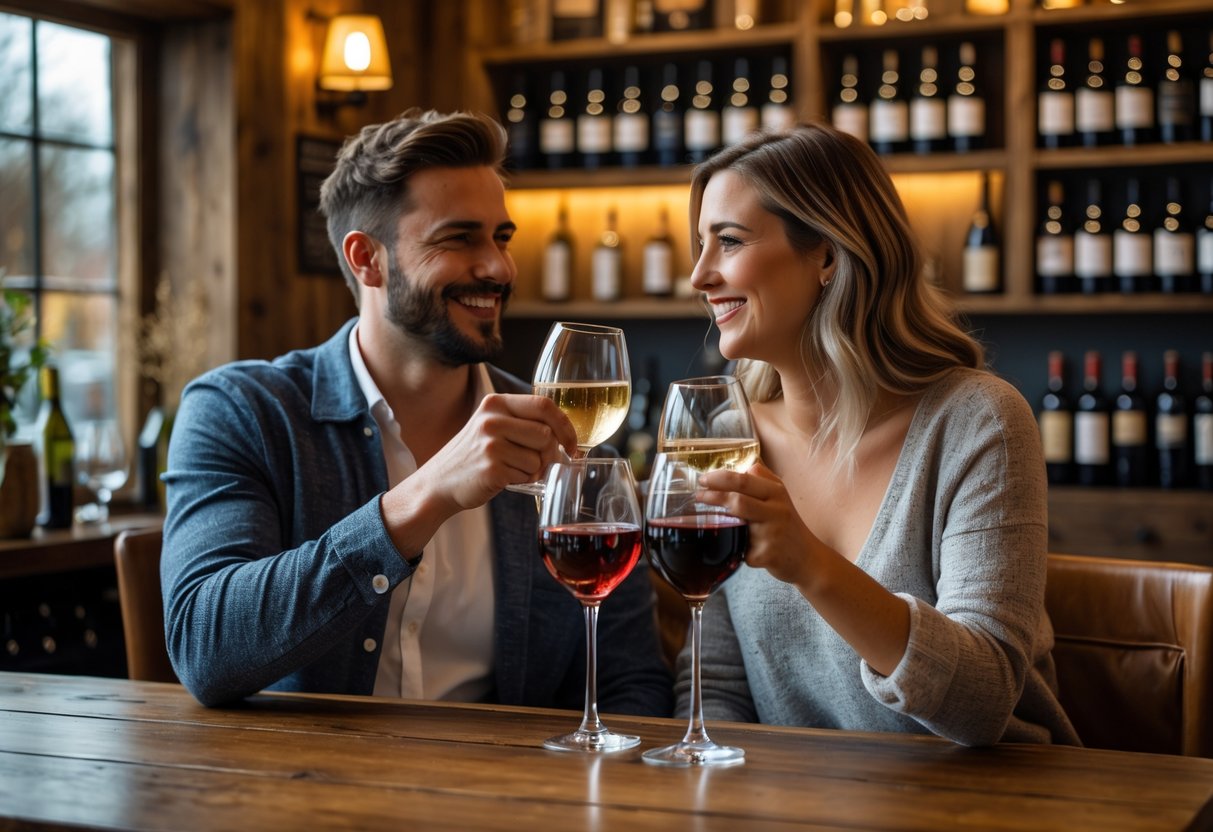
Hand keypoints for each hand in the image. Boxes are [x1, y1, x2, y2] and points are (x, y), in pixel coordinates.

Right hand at [414, 393, 577, 511]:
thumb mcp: (493, 426)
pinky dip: (523, 481)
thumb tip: (567, 437)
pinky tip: (505, 478)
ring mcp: (491, 444)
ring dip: (534, 470)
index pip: (544, 405)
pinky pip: (528, 476)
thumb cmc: (474, 455)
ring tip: (513, 469)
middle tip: (537, 463)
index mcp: (496, 403)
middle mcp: (492, 419)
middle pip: (546, 435)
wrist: (440, 482)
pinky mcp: (492, 468)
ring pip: (540, 458)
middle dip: (549, 454)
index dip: (565, 426)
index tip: (572, 443)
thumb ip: (524, 423)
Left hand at [697, 462, 827, 589]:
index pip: (745, 480)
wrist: (809, 558)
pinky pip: (741, 550)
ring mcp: (773, 533)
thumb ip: (764, 480)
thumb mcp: (781, 497)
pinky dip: (735, 549)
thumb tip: (743, 468)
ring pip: (738, 524)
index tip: (703, 479)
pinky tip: (737, 549)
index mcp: (777, 493)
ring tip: (708, 520)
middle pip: (739, 499)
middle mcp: (777, 510)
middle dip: (713, 496)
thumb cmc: (788, 526)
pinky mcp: (769, 555)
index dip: (720, 478)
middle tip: (698, 495)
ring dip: (719, 521)